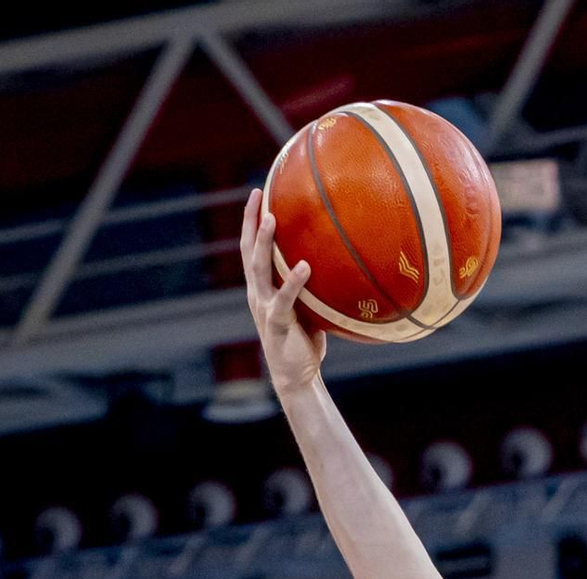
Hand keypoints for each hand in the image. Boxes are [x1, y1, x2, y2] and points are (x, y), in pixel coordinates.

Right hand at [240, 189, 325, 402]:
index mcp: (263, 289)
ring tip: (273, 219)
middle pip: (249, 252)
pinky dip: (293, 282)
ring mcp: (265, 309)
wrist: (297, 378)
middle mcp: (258, 295)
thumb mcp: (308, 307)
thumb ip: (313, 285)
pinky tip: (304, 266)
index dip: (252, 222)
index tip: (258, 194)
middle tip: (258, 194)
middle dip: (252, 222)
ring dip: (264, 243)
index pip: (252, 249)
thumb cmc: (305, 342)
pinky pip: (284, 299)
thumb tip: (337, 259)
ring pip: (259, 270)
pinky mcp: (276, 325)